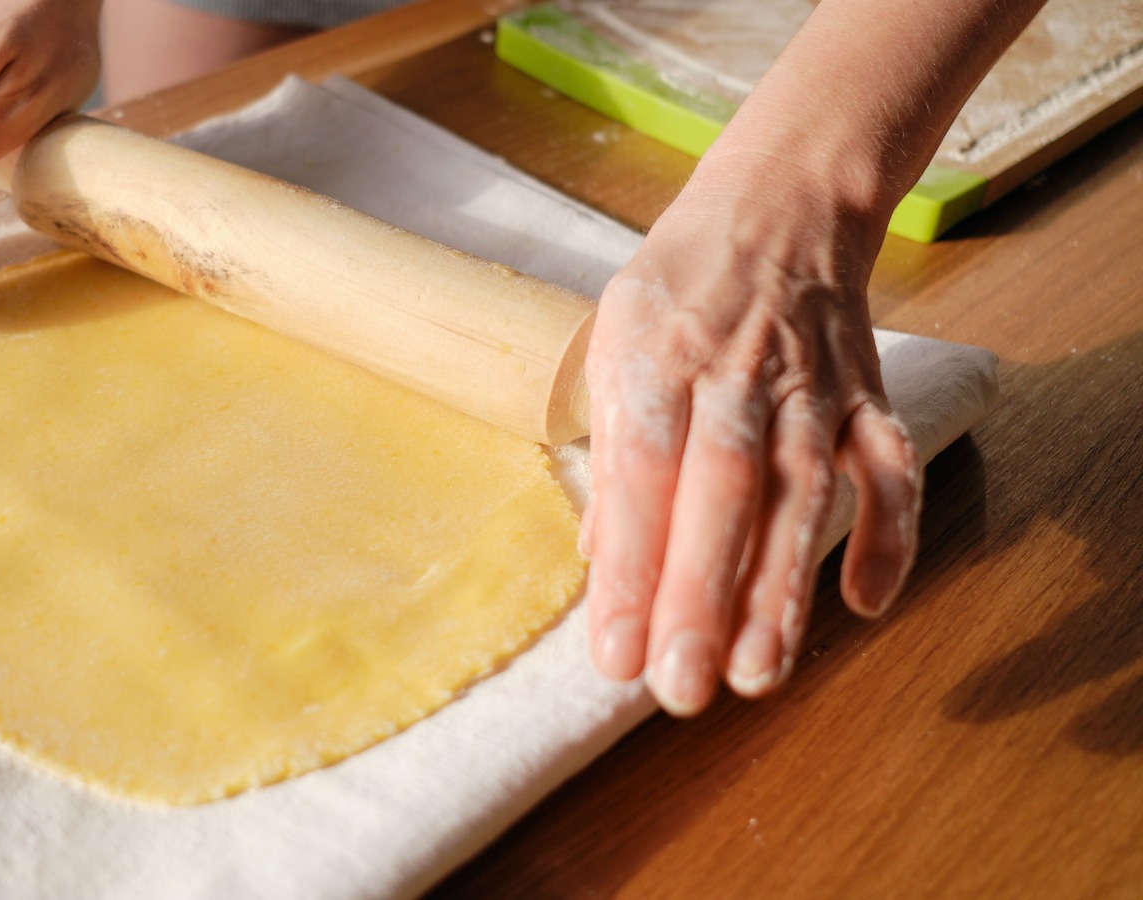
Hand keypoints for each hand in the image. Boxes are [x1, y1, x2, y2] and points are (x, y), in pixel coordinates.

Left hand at [580, 150, 921, 715]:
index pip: (639, 473)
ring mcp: (811, 382)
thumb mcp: (613, 347)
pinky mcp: (868, 391)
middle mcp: (735, 370)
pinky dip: (890, 531)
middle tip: (682, 688)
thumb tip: (598, 557)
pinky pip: (890, 463)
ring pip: (802, 490)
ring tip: (758, 674)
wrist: (777, 204)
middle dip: (701, 596)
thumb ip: (612, 450)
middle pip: (722, 491)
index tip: (613, 653)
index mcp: (655, 356)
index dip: (627, 566)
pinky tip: (868, 603)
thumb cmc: (677, 289)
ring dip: (782, 586)